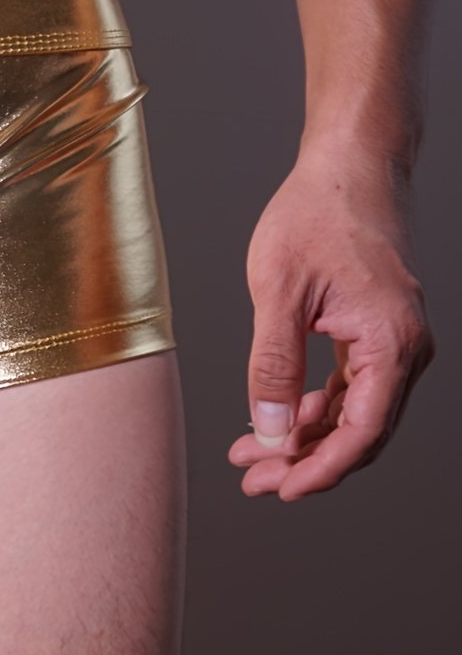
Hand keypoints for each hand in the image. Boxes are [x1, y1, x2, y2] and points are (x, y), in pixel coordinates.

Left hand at [230, 150, 434, 499]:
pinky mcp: (375, 331)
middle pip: (359, 430)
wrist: (348, 165)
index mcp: (392, 342)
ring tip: (250, 455)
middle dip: (304, 460)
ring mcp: (393, 341)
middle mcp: (404, 348)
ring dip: (303, 436)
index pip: (362, 432)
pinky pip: (349, 385)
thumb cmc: (316, 215)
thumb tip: (270, 430)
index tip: (281, 489)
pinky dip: (312, 405)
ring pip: (351, 411)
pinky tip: (275, 419)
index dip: (321, 469)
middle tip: (252, 480)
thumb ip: (273, 365)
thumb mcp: (279, 292)